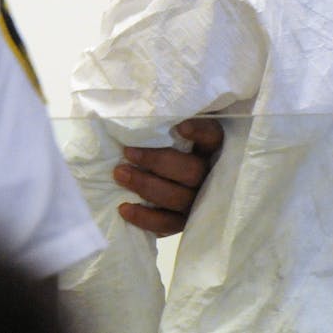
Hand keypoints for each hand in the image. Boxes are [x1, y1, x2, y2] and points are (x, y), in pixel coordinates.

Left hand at [112, 118, 222, 236]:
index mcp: (211, 148)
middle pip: (192, 171)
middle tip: (128, 153)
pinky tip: (124, 207)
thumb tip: (138, 110)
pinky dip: (145, 218)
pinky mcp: (185, 222)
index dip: (199, 132)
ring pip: (179, 198)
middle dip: (156, 162)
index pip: (212, 136)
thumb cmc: (164, 146)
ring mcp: (199, 201)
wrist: (165, 181)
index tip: (180, 127)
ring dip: (146, 186)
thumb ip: (164, 122)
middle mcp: (210, 175)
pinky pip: (167, 224)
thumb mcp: (170, 130)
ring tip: (120, 174)